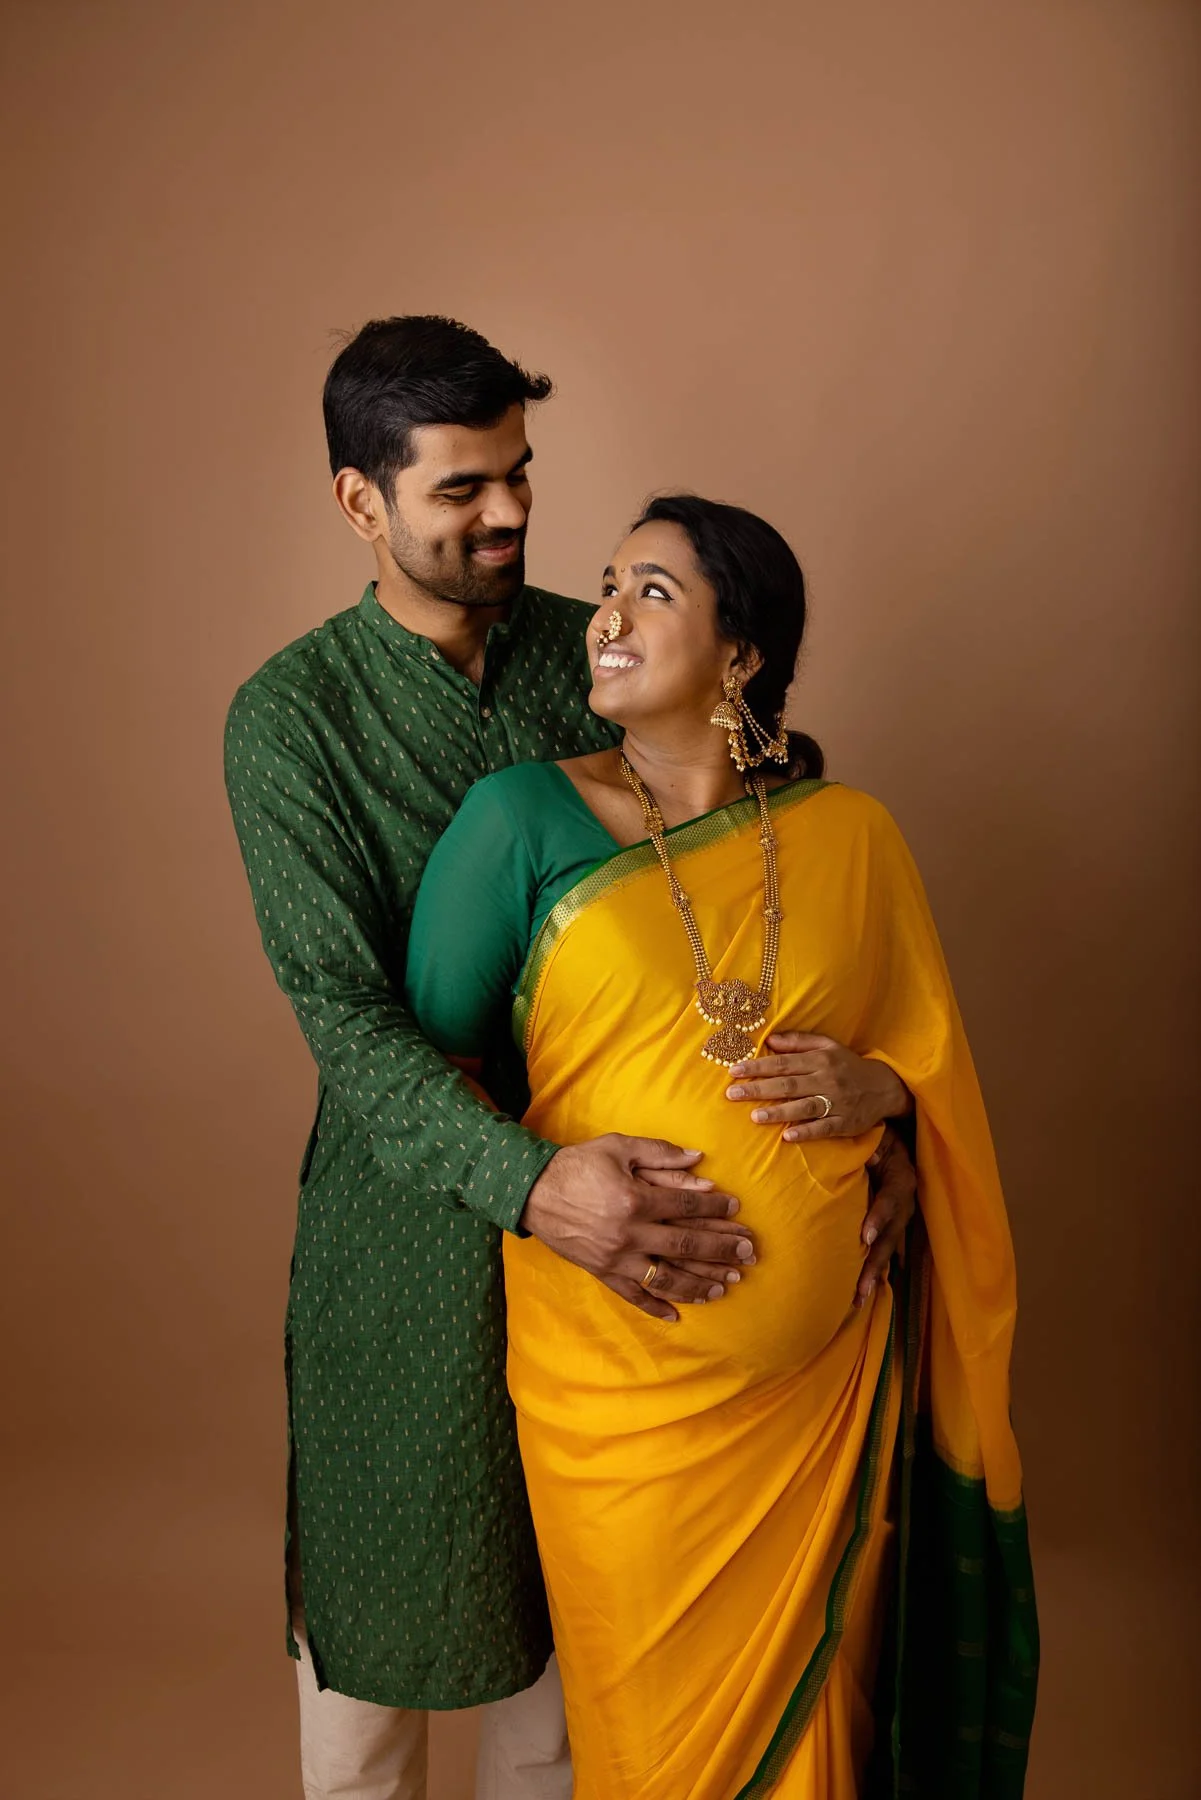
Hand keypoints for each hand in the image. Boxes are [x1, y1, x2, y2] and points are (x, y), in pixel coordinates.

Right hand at [520, 1136, 755, 1323]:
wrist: (532, 1192)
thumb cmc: (577, 1165)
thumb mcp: (617, 1147)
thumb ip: (659, 1153)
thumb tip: (698, 1158)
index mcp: (635, 1199)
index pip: (687, 1205)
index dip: (716, 1206)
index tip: (736, 1208)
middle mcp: (630, 1234)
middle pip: (686, 1246)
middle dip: (721, 1250)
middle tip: (748, 1254)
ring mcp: (616, 1258)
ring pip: (666, 1278)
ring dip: (699, 1284)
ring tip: (724, 1287)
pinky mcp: (603, 1273)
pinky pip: (634, 1296)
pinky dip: (655, 1307)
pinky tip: (678, 1315)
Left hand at [726, 1032, 911, 1139]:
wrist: (884, 1087)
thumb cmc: (848, 1065)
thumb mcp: (828, 1046)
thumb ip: (799, 1042)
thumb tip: (770, 1039)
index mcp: (820, 1060)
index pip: (783, 1063)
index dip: (757, 1066)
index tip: (733, 1070)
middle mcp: (826, 1079)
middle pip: (788, 1084)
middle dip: (758, 1088)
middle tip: (732, 1093)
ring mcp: (836, 1102)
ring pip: (804, 1107)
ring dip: (779, 1112)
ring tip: (754, 1116)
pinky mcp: (845, 1122)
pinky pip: (823, 1128)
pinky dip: (806, 1132)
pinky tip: (787, 1136)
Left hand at [854, 1124, 916, 1307]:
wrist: (892, 1140)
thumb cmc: (879, 1136)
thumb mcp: (877, 1135)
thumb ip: (871, 1147)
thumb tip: (867, 1160)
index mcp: (902, 1178)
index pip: (891, 1200)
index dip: (880, 1218)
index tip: (866, 1237)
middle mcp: (906, 1202)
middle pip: (892, 1235)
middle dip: (876, 1262)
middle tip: (861, 1287)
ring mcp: (902, 1217)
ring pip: (890, 1249)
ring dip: (875, 1273)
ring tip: (860, 1297)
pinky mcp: (894, 1225)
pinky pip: (888, 1250)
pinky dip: (878, 1269)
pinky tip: (867, 1291)